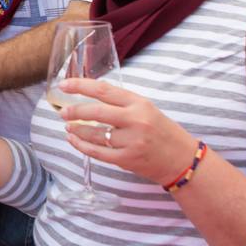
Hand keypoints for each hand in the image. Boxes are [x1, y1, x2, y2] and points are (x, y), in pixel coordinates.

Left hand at [54, 77, 198, 186]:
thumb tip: (91, 96)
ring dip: (77, 130)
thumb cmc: (163, 132)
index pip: (104, 90)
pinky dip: (82, 146)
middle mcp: (135, 120)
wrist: (183, 160)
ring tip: (68, 127)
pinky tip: (74, 140)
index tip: (64, 85)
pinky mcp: (127, 159)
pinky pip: (97, 153)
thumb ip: (123, 104)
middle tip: (62, 112)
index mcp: (140, 103)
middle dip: (75, 111)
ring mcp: (131, 141)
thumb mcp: (147, 109)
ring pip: (95, 134)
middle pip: (97, 112)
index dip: (81, 86)